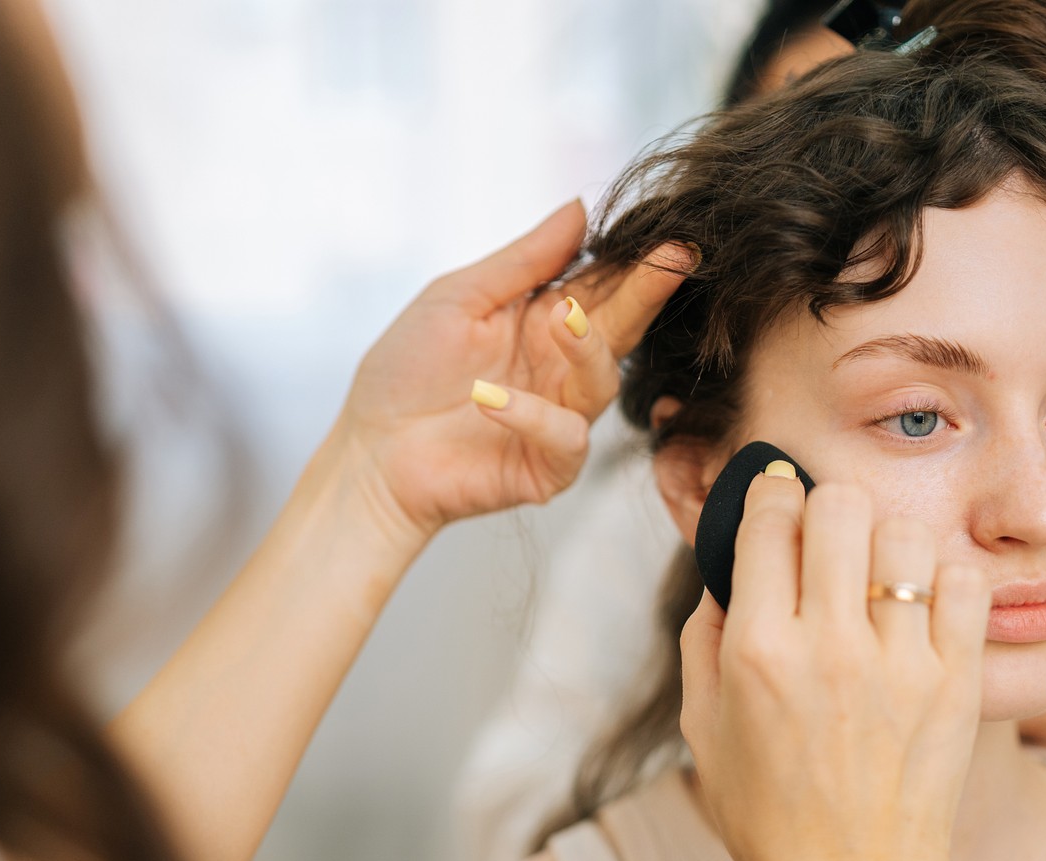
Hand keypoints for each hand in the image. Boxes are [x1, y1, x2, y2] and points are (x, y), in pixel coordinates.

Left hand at [332, 200, 688, 550]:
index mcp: (543, 323)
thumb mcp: (459, 298)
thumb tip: (579, 208)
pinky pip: (565, 440)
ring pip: (602, 381)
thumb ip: (523, 260)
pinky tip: (489, 399)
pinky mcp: (547, 468)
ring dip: (586, 347)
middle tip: (674, 258)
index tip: (669, 234)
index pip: (602, 287)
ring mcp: (557, 419)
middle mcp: (559, 369)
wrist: (371, 452)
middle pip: (618, 328)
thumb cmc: (406, 373)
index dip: (636, 263)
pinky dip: (533, 417)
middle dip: (646, 292)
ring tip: (559, 319)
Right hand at [678, 475, 990, 860]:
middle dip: (829, 506)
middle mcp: (829, 648)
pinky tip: (922, 609)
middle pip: (840, 505)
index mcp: (758, 652)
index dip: (772, 495)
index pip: (770, 520)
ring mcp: (900, 664)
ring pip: (905, 534)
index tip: (779, 500)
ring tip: (880, 575)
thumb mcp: (703, 728)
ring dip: (886, 543)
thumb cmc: (770, 816)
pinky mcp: (956, 683)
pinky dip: (943, 582)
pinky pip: (963, 584)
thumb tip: (727, 574)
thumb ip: (704, 640)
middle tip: (829, 536)